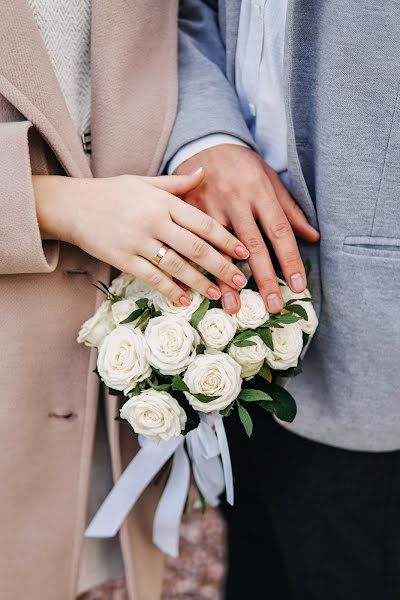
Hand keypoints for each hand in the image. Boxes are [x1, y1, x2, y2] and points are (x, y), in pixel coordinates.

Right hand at [33, 170, 248, 305]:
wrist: (72, 205)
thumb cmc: (112, 192)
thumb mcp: (144, 182)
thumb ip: (176, 183)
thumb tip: (204, 172)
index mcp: (162, 201)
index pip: (202, 222)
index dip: (225, 239)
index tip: (243, 252)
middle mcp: (153, 221)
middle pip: (195, 247)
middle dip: (220, 265)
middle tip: (239, 280)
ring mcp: (137, 242)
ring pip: (176, 266)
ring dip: (199, 281)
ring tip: (217, 293)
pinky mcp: (123, 259)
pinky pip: (152, 278)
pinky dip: (170, 290)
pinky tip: (185, 300)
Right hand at [173, 145, 319, 312]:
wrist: (205, 141)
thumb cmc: (242, 164)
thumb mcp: (269, 179)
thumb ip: (289, 209)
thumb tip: (313, 236)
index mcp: (260, 191)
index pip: (279, 231)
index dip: (289, 260)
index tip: (297, 286)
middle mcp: (236, 200)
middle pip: (252, 245)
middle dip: (263, 278)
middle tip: (271, 306)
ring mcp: (209, 206)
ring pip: (219, 249)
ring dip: (225, 280)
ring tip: (233, 307)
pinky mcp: (188, 210)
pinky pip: (193, 244)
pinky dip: (197, 268)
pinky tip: (200, 288)